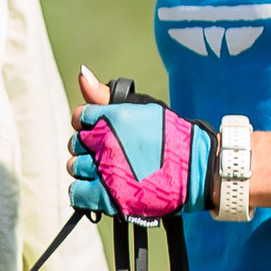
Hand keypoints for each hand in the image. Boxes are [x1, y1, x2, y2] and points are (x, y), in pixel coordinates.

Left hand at [68, 66, 209, 219]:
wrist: (195, 169)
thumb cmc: (170, 136)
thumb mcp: (141, 108)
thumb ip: (107, 96)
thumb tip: (81, 74)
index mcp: (112, 117)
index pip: (79, 117)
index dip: (87, 124)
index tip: (100, 131)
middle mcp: (105, 142)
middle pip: (75, 143)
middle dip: (88, 148)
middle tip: (109, 153)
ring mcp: (105, 171)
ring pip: (74, 167)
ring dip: (86, 170)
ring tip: (107, 171)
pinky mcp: (108, 197)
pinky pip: (77, 193)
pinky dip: (84, 192)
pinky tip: (99, 189)